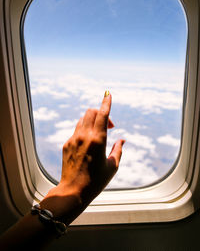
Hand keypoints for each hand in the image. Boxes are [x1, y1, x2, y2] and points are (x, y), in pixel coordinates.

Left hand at [40, 91, 124, 223]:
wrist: (73, 191)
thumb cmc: (96, 181)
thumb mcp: (112, 166)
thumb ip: (118, 149)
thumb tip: (122, 139)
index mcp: (97, 140)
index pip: (102, 114)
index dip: (106, 102)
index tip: (108, 94)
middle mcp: (84, 136)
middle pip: (91, 111)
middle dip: (101, 112)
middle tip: (109, 126)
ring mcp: (73, 139)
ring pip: (82, 119)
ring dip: (92, 120)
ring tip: (99, 134)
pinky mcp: (66, 144)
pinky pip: (76, 130)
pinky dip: (84, 130)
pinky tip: (88, 143)